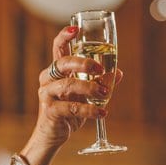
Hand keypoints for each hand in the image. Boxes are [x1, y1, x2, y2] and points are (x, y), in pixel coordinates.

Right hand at [32, 26, 123, 151]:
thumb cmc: (68, 111)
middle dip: (83, 63)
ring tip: (105, 94)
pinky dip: (89, 110)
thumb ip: (100, 82)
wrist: (54, 135)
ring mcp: (47, 94)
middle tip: (100, 70)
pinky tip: (102, 113)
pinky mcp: (50, 111)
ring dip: (90, 88)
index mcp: (57, 71)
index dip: (65, 36)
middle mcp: (48, 79)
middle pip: (63, 63)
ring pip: (68, 85)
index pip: (58, 48)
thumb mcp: (86, 95)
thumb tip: (117, 72)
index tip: (76, 29)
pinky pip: (71, 107)